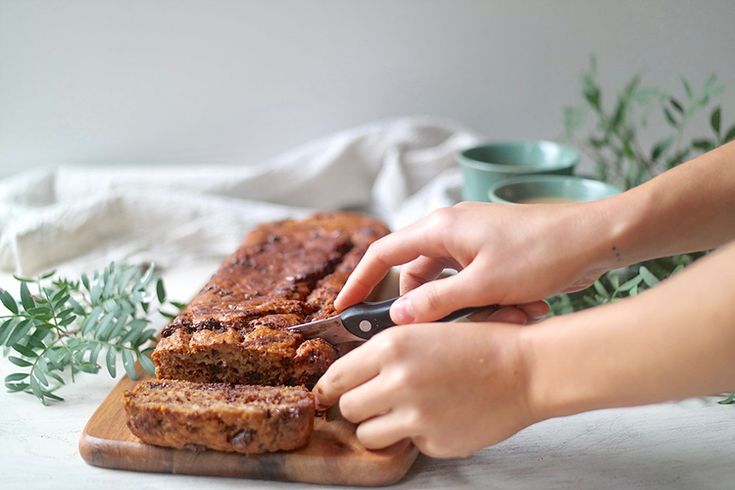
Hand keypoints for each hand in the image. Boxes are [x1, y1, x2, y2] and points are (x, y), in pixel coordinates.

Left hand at [313, 321, 537, 457]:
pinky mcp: (435, 442)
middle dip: (359, 406)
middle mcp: (398, 381)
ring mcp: (416, 416)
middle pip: (347, 408)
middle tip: (377, 400)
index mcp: (392, 346)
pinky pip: (408, 444)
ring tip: (404, 411)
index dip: (330, 386)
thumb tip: (350, 372)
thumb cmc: (480, 342)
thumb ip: (386, 349)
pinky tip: (440, 416)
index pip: (336, 376)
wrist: (526, 368)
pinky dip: (418, 435)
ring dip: (380, 426)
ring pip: (368, 434)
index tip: (330, 393)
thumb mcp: (426, 328)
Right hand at [336, 201, 613, 322]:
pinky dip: (481, 300)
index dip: (359, 281)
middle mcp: (451, 229)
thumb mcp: (484, 285)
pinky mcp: (491, 252)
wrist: (596, 238)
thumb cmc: (542, 254)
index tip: (343, 308)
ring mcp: (472, 240)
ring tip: (493, 320)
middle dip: (423, 306)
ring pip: (445, 281)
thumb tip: (398, 317)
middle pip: (415, 272)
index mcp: (440, 228)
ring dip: (460, 307)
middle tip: (427, 335)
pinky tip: (512, 312)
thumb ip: (436, 301)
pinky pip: (469, 281)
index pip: (383, 253)